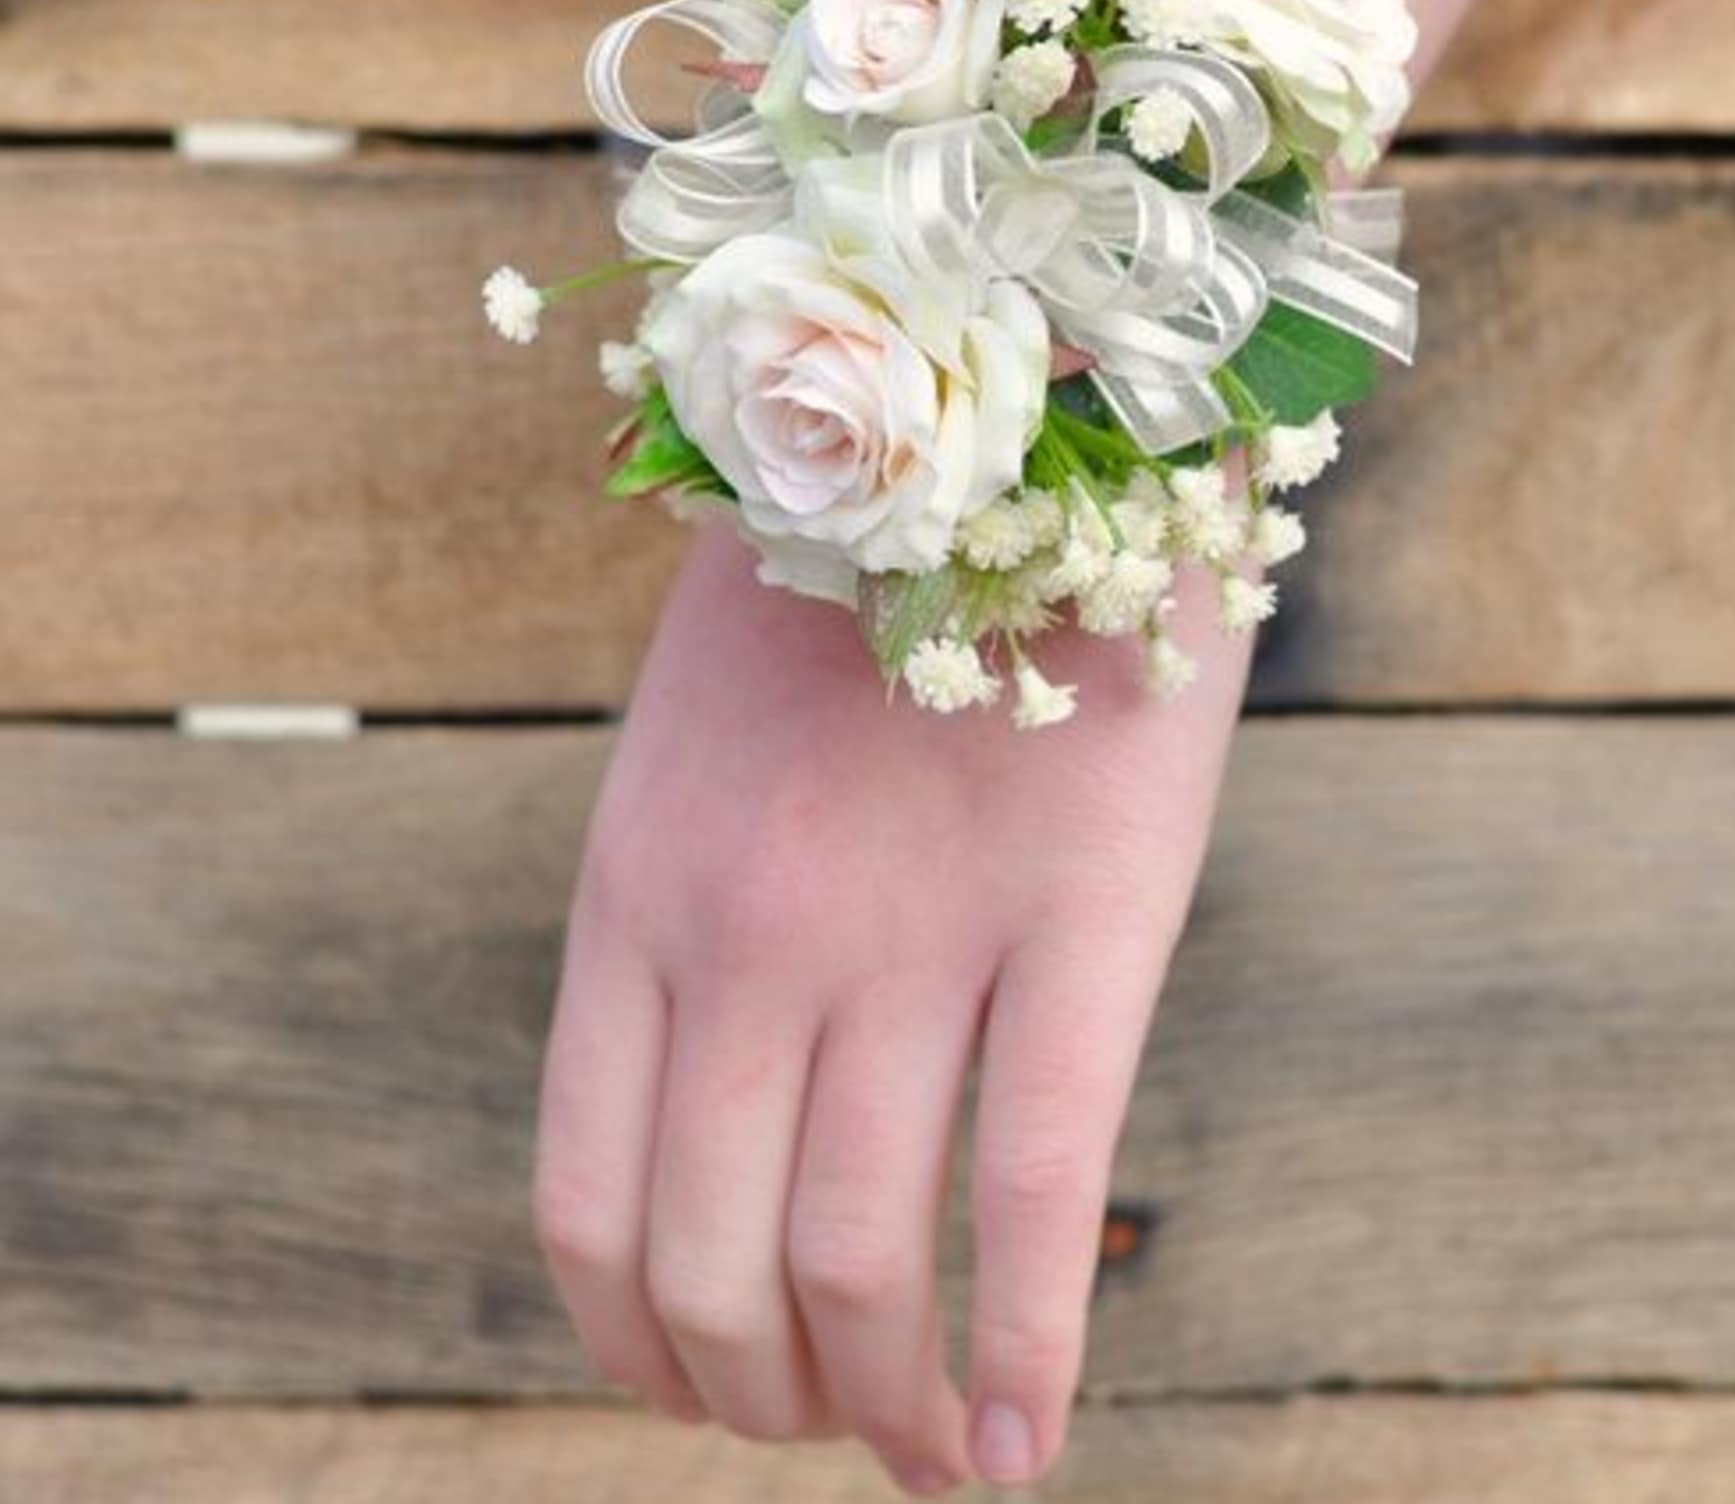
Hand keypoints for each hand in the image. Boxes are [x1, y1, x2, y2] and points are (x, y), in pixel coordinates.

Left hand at [533, 518, 1249, 1492]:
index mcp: (636, 889)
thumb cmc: (866, 587)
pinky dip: (1026, 1352)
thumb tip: (720, 1108)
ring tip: (926, 1461)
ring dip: (882, 1409)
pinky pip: (1033, 1188)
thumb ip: (691, 915)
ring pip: (861, 1258)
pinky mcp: (1082, 908)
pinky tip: (1023, 1449)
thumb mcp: (708, 740)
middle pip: (717, 1263)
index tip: (701, 1391)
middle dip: (765, 1398)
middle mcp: (746, 931)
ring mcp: (909, 925)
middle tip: (825, 1434)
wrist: (1025, 404)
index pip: (585, 1202)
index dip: (635, 1344)